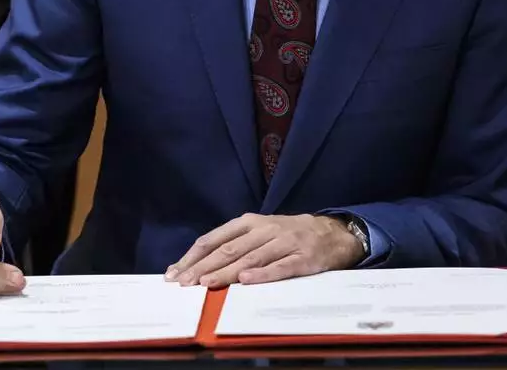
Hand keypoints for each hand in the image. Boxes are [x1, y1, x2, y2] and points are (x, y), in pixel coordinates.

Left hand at [166, 213, 363, 287]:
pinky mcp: (303, 257)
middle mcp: (265, 229)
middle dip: (203, 267)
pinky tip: (247, 281)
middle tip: (183, 284)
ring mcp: (285, 242)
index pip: (214, 238)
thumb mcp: (260, 233)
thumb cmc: (288, 236)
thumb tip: (197, 267)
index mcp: (249, 223)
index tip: (174, 273)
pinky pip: (281, 267)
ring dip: (227, 271)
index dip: (192, 256)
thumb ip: (233, 246)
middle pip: (228, 249)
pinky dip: (263, 274)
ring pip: (251, 258)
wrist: (332, 233)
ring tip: (207, 283)